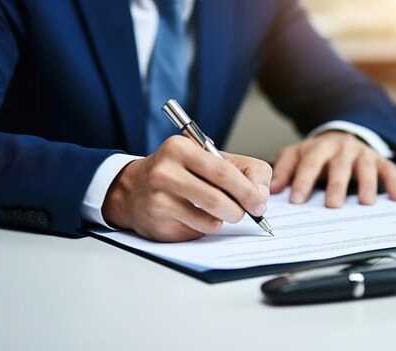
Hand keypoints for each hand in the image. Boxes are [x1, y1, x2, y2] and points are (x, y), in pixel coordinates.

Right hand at [101, 136, 271, 241]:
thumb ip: (245, 170)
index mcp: (181, 148)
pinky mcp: (158, 223)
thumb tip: (262, 194)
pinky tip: (197, 217)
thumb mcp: (211, 158)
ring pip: (209, 220)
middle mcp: (165, 172)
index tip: (260, 203)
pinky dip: (206, 227)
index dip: (248, 190)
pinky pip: (197, 232)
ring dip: (224, 220)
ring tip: (221, 211)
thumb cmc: (180, 172)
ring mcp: (159, 199)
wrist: (134, 188)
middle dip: (240, 209)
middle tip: (250, 212)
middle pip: (217, 198)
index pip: (223, 172)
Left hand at [270, 131, 395, 206]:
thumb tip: (272, 189)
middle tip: (332, 204)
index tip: (297, 199)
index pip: (310, 163)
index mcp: (319, 147)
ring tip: (366, 202)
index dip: (303, 181)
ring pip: (365, 168)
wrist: (342, 135)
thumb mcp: (297, 155)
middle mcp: (342, 148)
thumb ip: (284, 170)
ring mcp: (362, 154)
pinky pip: (390, 170)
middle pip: (339, 166)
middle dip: (336, 185)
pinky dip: (395, 183)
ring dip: (367, 184)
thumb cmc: (318, 153)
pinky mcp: (379, 160)